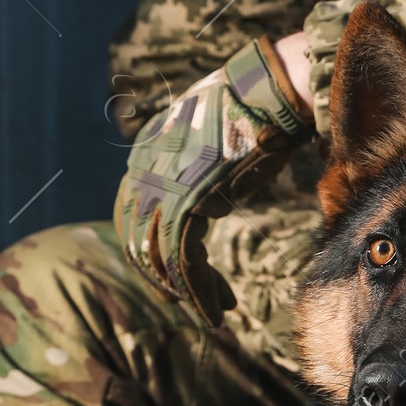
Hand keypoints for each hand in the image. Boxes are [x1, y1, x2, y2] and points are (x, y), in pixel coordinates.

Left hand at [114, 36, 310, 326]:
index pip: (135, 217)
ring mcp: (162, 188)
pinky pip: (185, 261)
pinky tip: (217, 310)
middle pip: (140, 243)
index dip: (157, 252)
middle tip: (194, 304)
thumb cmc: (254, 114)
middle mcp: (143, 170)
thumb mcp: (214, 140)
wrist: (270, 93)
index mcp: (145, 154)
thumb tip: (207, 192)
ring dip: (189, 293)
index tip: (184, 275)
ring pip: (162, 258)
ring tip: (214, 313)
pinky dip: (201, 291)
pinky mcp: (188, 203)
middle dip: (168, 280)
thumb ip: (197, 166)